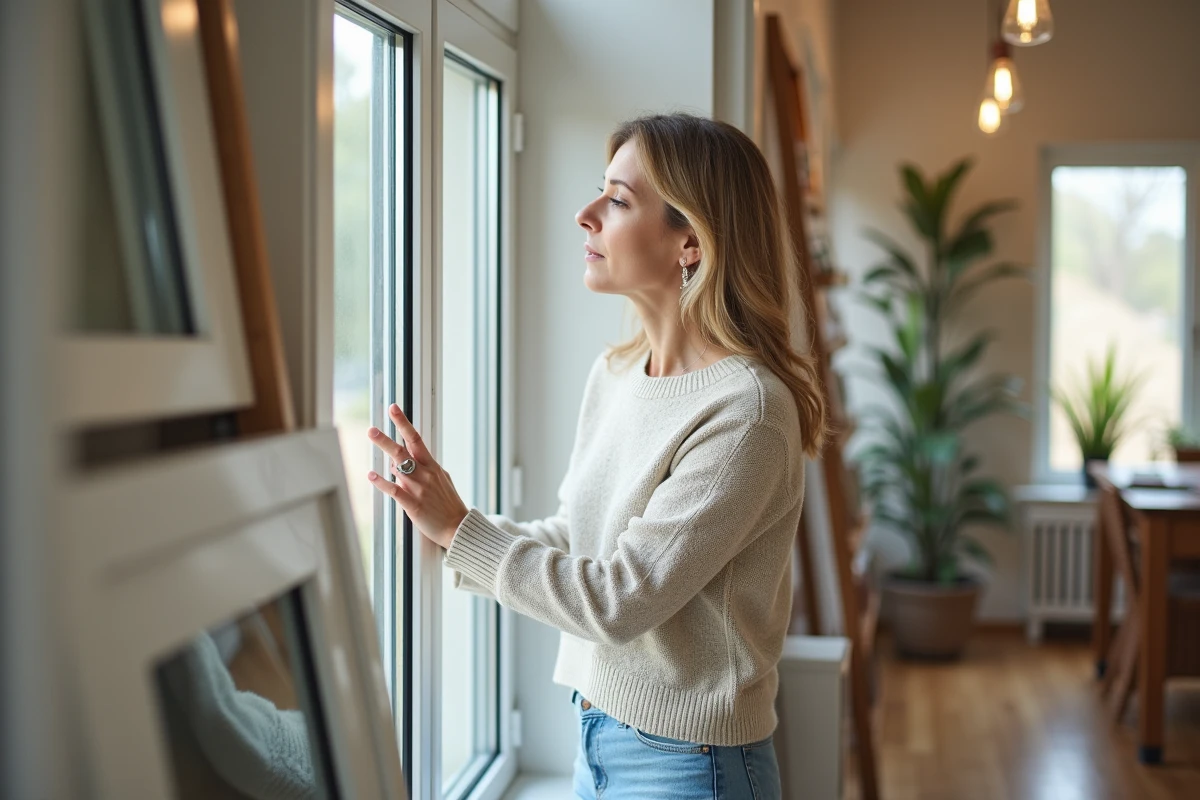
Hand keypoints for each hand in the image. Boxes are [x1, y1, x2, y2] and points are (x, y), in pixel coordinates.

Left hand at [365, 404, 469, 549]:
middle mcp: (426, 474)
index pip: (416, 439)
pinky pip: (396, 491)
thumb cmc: (449, 504)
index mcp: (432, 466)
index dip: (403, 423)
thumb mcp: (442, 480)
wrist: (459, 528)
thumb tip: (402, 464)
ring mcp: (420, 489)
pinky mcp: (415, 505)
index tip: (393, 409)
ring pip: (399, 468)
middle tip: (371, 429)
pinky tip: (372, 475)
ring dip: (385, 457)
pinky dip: (382, 482)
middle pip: (404, 451)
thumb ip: (424, 470)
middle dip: (386, 439)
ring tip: (371, 442)